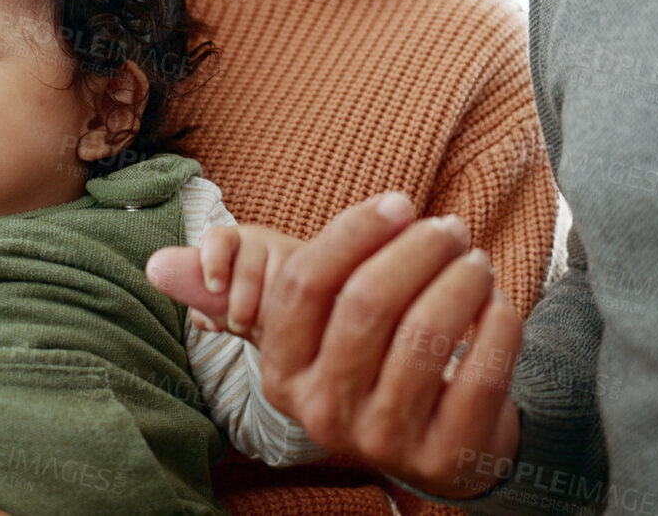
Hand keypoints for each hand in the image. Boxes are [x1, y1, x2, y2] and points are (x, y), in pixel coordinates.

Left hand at [148, 224, 302, 337]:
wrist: (297, 309)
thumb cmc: (249, 302)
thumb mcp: (219, 299)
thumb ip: (193, 290)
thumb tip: (157, 272)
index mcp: (230, 244)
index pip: (217, 240)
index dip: (212, 261)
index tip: (213, 287)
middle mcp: (260, 241)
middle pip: (248, 267)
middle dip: (241, 303)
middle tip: (239, 325)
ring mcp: (291, 252)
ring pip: (278, 282)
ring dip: (268, 312)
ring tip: (265, 328)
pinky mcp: (316, 269)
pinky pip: (306, 291)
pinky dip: (294, 312)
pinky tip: (289, 324)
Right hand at [154, 193, 524, 499]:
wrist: (440, 444)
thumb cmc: (371, 358)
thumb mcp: (311, 325)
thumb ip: (239, 284)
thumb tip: (158, 264)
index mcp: (282, 371)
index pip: (304, 285)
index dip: (355, 232)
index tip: (401, 201)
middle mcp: (322, 412)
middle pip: (367, 305)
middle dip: (417, 250)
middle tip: (451, 227)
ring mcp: (383, 440)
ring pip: (424, 336)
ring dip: (461, 282)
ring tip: (476, 261)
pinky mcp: (444, 456)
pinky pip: (476, 376)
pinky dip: (496, 327)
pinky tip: (499, 304)